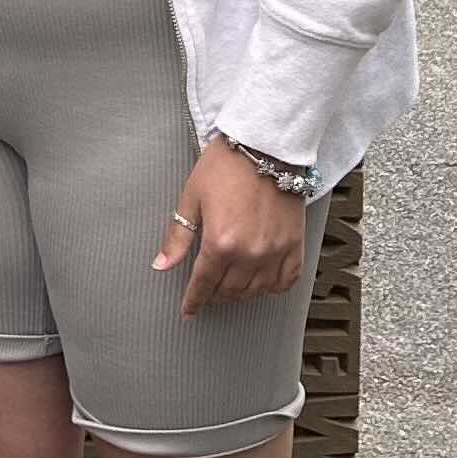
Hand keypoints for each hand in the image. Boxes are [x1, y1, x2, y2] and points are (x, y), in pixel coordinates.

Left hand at [154, 137, 305, 317]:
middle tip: (207, 290)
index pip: (203, 284)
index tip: (188, 310)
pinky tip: (261, 281)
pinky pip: (285, 281)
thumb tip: (162, 264)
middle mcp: (249, 253)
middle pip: (228, 291)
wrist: (266, 146)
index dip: (193, 301)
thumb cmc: (226, 166)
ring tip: (230, 285)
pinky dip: (271, 287)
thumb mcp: (192, 197)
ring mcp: (275, 252)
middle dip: (214, 294)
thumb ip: (178, 237)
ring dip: (239, 293)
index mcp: (220, 242)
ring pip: (255, 291)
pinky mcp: (295, 245)